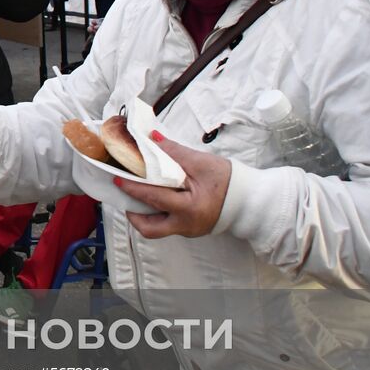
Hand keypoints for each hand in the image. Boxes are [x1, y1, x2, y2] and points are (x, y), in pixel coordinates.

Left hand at [116, 131, 230, 238]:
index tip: (118, 178)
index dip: (133, 187)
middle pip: (149, 229)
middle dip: (132, 213)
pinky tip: (154, 198)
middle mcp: (186, 225)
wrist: (250, 199)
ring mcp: (188, 230)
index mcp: (189, 208)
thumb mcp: (201, 162)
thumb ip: (174, 152)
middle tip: (125, 195)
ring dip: (144, 216)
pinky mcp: (191, 229)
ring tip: (137, 197)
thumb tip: (152, 139)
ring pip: (156, 230)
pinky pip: (167, 224)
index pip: (154, 197)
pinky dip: (157, 213)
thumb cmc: (228, 181)